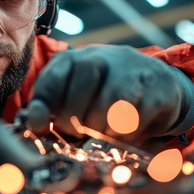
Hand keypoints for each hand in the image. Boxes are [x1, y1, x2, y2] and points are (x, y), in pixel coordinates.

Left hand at [27, 45, 182, 140]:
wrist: (156, 87)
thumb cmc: (104, 97)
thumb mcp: (75, 99)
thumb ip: (54, 110)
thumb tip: (36, 126)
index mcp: (73, 60)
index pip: (53, 76)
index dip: (43, 103)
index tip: (40, 126)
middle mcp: (101, 57)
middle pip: (84, 79)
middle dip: (75, 115)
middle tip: (76, 133)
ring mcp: (131, 69)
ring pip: (112, 99)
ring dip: (101, 125)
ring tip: (99, 135)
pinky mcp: (157, 87)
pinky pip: (139, 113)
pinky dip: (125, 130)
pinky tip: (121, 134)